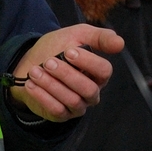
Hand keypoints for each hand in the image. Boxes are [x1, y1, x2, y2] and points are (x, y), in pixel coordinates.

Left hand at [9, 24, 123, 120]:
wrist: (31, 61)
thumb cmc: (57, 48)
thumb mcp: (77, 35)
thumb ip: (99, 37)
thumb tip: (120, 43)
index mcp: (98, 73)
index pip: (104, 71)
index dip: (88, 62)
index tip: (69, 52)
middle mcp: (92, 91)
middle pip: (88, 89)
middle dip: (67, 75)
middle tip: (48, 62)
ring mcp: (78, 105)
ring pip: (72, 100)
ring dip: (51, 85)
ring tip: (36, 71)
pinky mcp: (62, 115)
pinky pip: (57, 109)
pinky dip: (43, 96)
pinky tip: (32, 84)